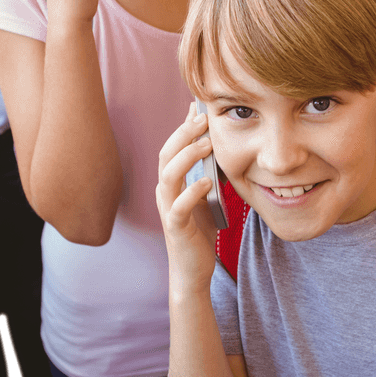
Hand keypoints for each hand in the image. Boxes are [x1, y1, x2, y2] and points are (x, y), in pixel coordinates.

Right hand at [156, 103, 218, 295]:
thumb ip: (203, 170)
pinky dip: (191, 192)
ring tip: (207, 144)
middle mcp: (164, 192)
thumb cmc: (197, 230)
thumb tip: (211, 144)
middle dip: (184, 134)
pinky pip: (178, 207)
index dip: (183, 126)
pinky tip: (205, 182)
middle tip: (203, 118)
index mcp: (170, 183)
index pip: (172, 146)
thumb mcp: (202, 194)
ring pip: (168, 175)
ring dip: (187, 156)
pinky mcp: (176, 227)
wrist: (191, 269)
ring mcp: (167, 209)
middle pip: (166, 155)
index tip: (198, 107)